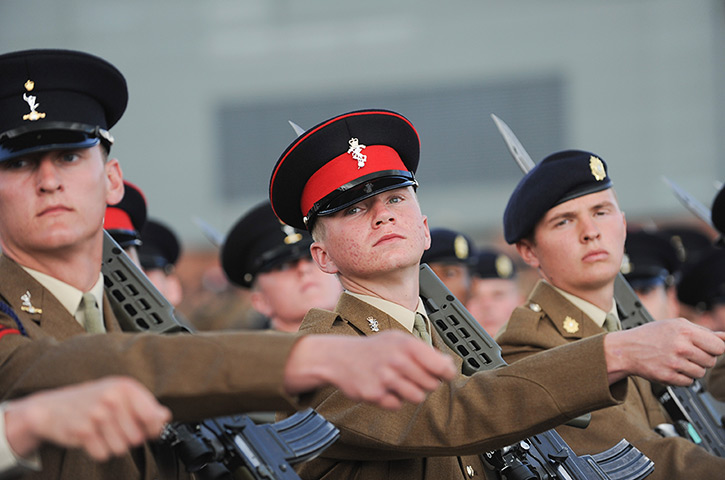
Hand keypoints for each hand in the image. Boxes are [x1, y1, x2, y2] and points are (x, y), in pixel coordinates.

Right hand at [4, 376, 170, 460]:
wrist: (53, 408)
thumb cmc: (93, 401)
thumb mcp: (121, 396)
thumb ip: (146, 406)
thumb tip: (165, 417)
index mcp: (126, 386)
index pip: (153, 417)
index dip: (150, 428)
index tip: (142, 426)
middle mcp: (113, 398)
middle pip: (137, 438)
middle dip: (127, 438)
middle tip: (113, 427)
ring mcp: (97, 414)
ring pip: (121, 448)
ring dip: (112, 445)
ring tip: (101, 431)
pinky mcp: (83, 430)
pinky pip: (103, 454)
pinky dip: (98, 451)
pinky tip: (90, 437)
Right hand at [284, 331, 456, 409]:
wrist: (340, 357)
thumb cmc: (374, 349)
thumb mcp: (399, 340)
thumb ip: (424, 352)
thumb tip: (448, 365)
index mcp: (407, 345)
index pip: (441, 366)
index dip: (446, 373)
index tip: (444, 374)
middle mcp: (397, 360)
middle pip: (431, 384)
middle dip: (425, 382)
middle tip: (411, 375)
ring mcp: (386, 378)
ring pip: (417, 397)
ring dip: (410, 392)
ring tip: (398, 382)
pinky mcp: (375, 394)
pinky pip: (397, 405)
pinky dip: (393, 400)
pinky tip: (383, 387)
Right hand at [604, 318, 724, 385]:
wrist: (627, 349)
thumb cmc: (652, 335)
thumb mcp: (676, 325)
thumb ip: (703, 332)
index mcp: (685, 331)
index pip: (719, 347)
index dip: (714, 349)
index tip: (706, 348)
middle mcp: (681, 347)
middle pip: (710, 361)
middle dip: (702, 359)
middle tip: (687, 354)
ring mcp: (674, 363)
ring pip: (701, 373)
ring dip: (693, 369)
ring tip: (678, 361)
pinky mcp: (668, 377)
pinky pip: (689, 382)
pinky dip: (683, 377)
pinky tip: (672, 368)